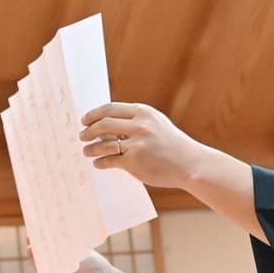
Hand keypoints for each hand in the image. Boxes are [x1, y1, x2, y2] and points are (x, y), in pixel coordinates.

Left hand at [79, 102, 205, 188]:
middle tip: (82, 136)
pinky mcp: (134, 161)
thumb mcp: (157, 124)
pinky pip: (109, 161)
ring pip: (103, 143)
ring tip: (86, 151)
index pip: (110, 108)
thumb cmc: (173, 146)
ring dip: (90, 148)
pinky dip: (100, 162)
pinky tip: (98, 163)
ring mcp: (137, 144)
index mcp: (144, 113)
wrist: (190, 164)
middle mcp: (140, 125)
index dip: (94, 114)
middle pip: (103, 124)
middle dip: (88, 130)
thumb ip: (136, 121)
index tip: (85, 120)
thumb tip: (108, 124)